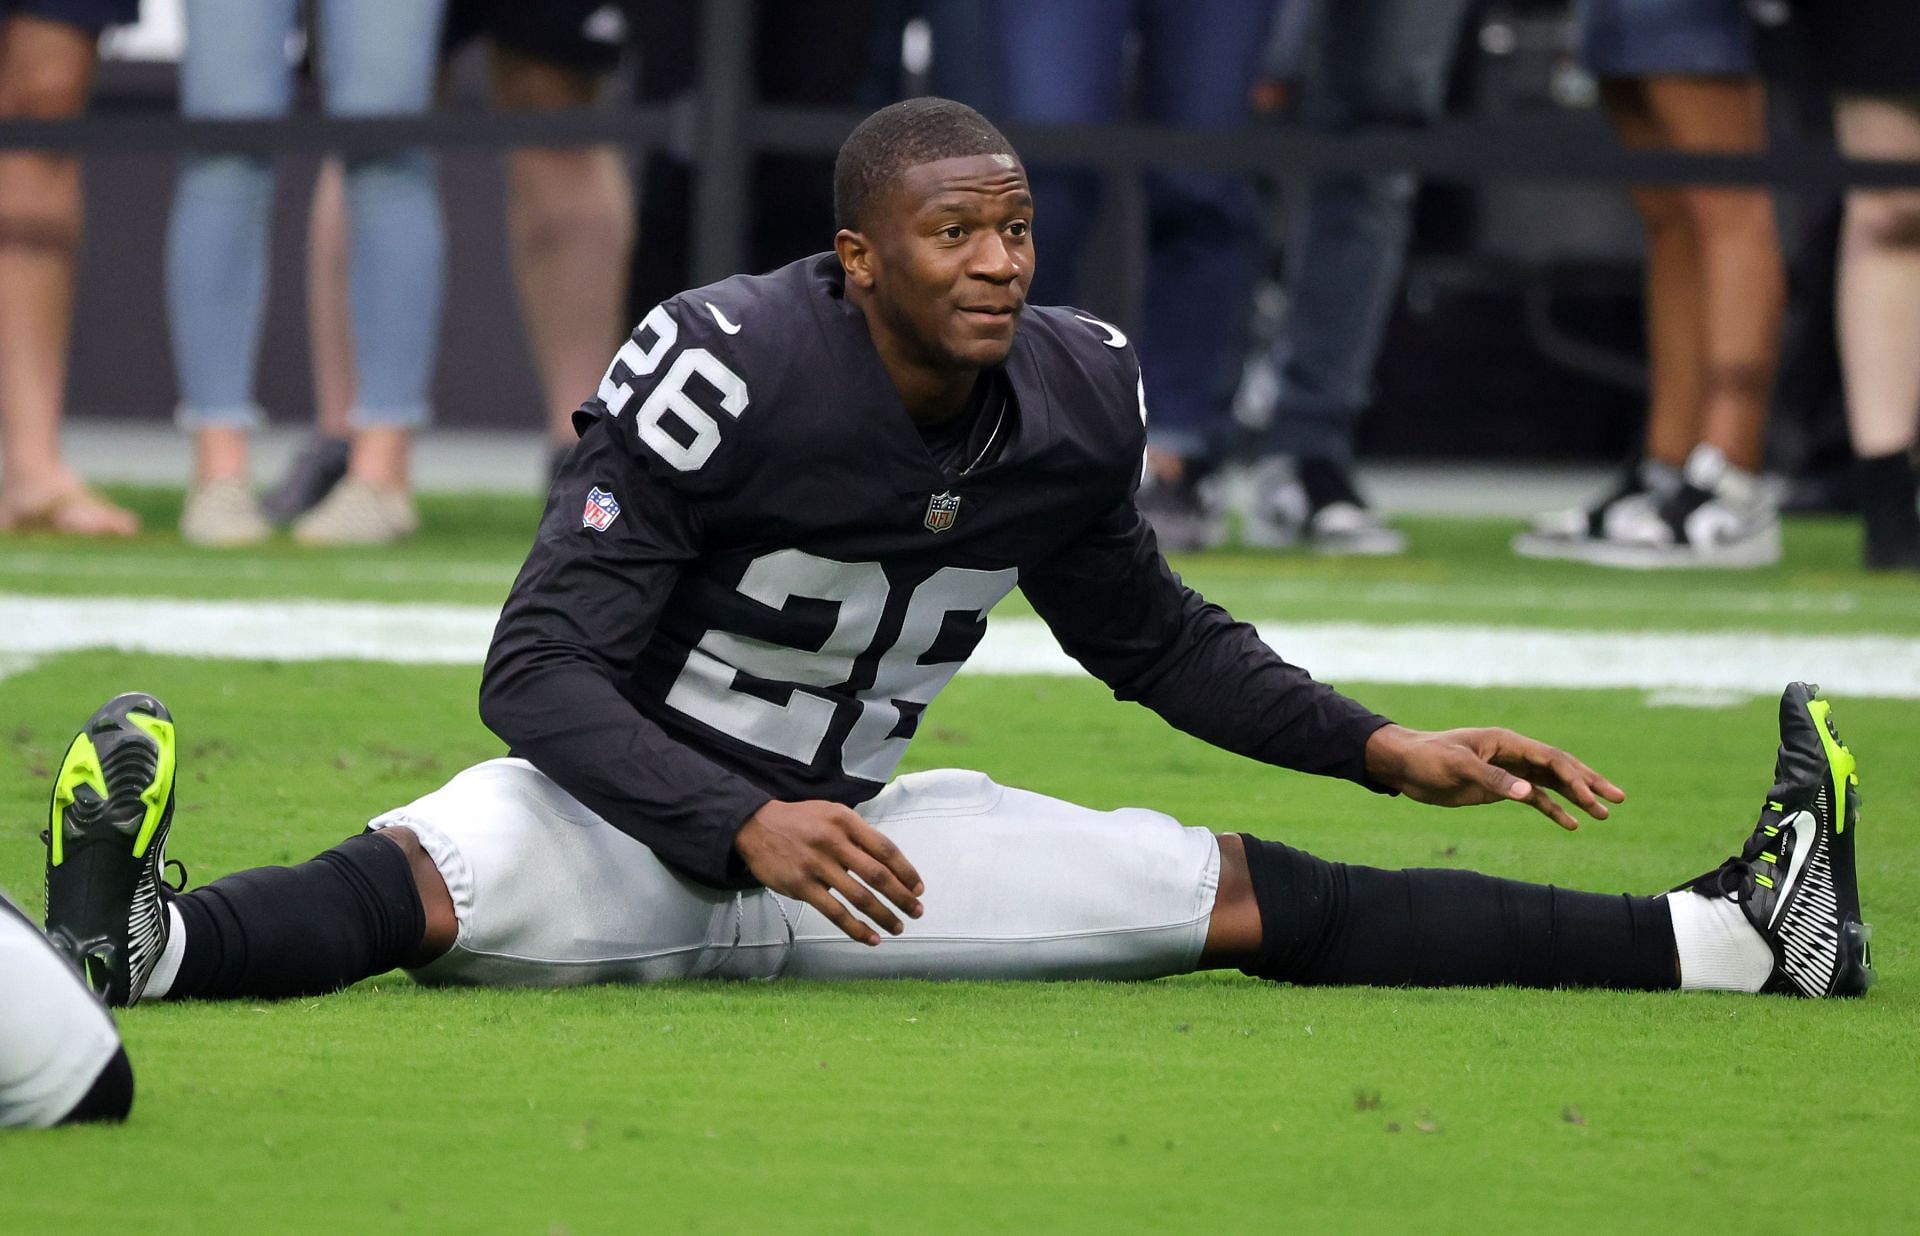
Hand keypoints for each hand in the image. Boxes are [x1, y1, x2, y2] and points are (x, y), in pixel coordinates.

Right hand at [734, 799, 924, 945]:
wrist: (755, 825)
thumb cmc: (801, 821)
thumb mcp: (832, 814)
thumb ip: (858, 836)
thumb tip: (888, 865)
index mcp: (845, 821)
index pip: (885, 849)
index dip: (906, 871)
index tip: (918, 888)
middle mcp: (833, 841)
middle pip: (877, 874)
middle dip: (902, 896)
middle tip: (917, 911)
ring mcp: (816, 864)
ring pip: (859, 896)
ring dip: (883, 915)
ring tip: (897, 927)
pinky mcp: (801, 885)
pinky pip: (834, 912)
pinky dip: (856, 928)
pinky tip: (871, 938)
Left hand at [1363, 723, 1624, 830]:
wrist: (1404, 765)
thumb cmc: (1427, 758)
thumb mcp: (1458, 767)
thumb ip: (1493, 779)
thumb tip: (1527, 792)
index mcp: (1507, 742)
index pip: (1551, 759)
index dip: (1575, 777)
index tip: (1593, 798)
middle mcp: (1513, 754)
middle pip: (1560, 768)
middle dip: (1590, 783)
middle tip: (1619, 799)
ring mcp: (1508, 771)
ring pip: (1552, 784)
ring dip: (1577, 798)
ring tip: (1604, 815)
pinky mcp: (1499, 787)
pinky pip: (1534, 798)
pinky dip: (1553, 810)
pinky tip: (1572, 825)